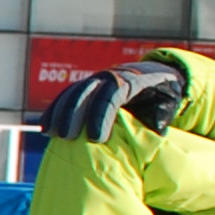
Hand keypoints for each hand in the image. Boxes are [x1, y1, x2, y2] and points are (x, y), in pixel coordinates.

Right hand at [41, 58, 188, 143]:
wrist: (159, 76)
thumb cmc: (165, 99)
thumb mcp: (168, 106)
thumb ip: (161, 119)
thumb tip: (157, 137)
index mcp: (134, 79)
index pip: (112, 94)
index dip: (101, 115)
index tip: (95, 138)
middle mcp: (112, 76)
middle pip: (87, 90)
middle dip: (73, 113)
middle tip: (66, 138)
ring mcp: (98, 79)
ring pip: (74, 92)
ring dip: (60, 112)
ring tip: (52, 134)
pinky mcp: (88, 87)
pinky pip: (68, 96)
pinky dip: (56, 110)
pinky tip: (46, 127)